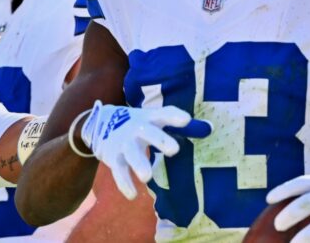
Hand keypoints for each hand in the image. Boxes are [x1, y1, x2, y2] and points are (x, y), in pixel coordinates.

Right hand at [79, 101, 210, 199]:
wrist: (99, 122)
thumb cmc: (137, 123)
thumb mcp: (154, 118)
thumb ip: (178, 124)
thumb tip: (211, 128)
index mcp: (149, 118)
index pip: (163, 114)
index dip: (174, 116)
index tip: (186, 120)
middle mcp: (137, 129)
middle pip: (148, 132)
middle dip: (160, 140)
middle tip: (174, 150)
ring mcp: (124, 143)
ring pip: (131, 154)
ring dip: (139, 164)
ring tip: (146, 177)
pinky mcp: (113, 157)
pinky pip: (119, 172)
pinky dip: (124, 183)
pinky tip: (132, 195)